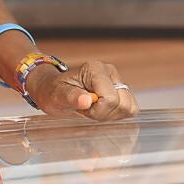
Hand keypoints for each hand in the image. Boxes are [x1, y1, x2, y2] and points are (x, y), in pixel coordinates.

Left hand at [24, 59, 138, 120]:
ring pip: (129, 108)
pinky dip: (115, 114)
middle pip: (123, 104)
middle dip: (104, 113)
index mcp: (95, 69)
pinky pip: (130, 109)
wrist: (54, 89)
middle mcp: (109, 71)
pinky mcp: (121, 90)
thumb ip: (72, 97)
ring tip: (93, 108)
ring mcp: (117, 80)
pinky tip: (100, 109)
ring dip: (110, 114)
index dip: (97, 110)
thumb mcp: (57, 95)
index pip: (111, 99)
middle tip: (87, 108)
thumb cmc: (54, 91)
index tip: (82, 107)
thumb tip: (87, 100)